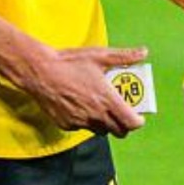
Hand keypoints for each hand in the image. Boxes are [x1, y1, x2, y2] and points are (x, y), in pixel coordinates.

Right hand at [19, 45, 148, 137]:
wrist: (40, 72)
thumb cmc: (70, 62)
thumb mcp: (100, 55)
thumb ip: (124, 56)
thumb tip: (143, 52)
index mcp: (107, 100)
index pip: (132, 123)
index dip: (138, 121)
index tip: (138, 115)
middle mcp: (96, 115)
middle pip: (119, 132)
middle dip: (124, 125)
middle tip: (122, 111)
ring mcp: (81, 122)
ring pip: (101, 131)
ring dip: (105, 123)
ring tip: (101, 107)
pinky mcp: (67, 125)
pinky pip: (82, 127)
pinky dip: (86, 120)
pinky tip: (81, 105)